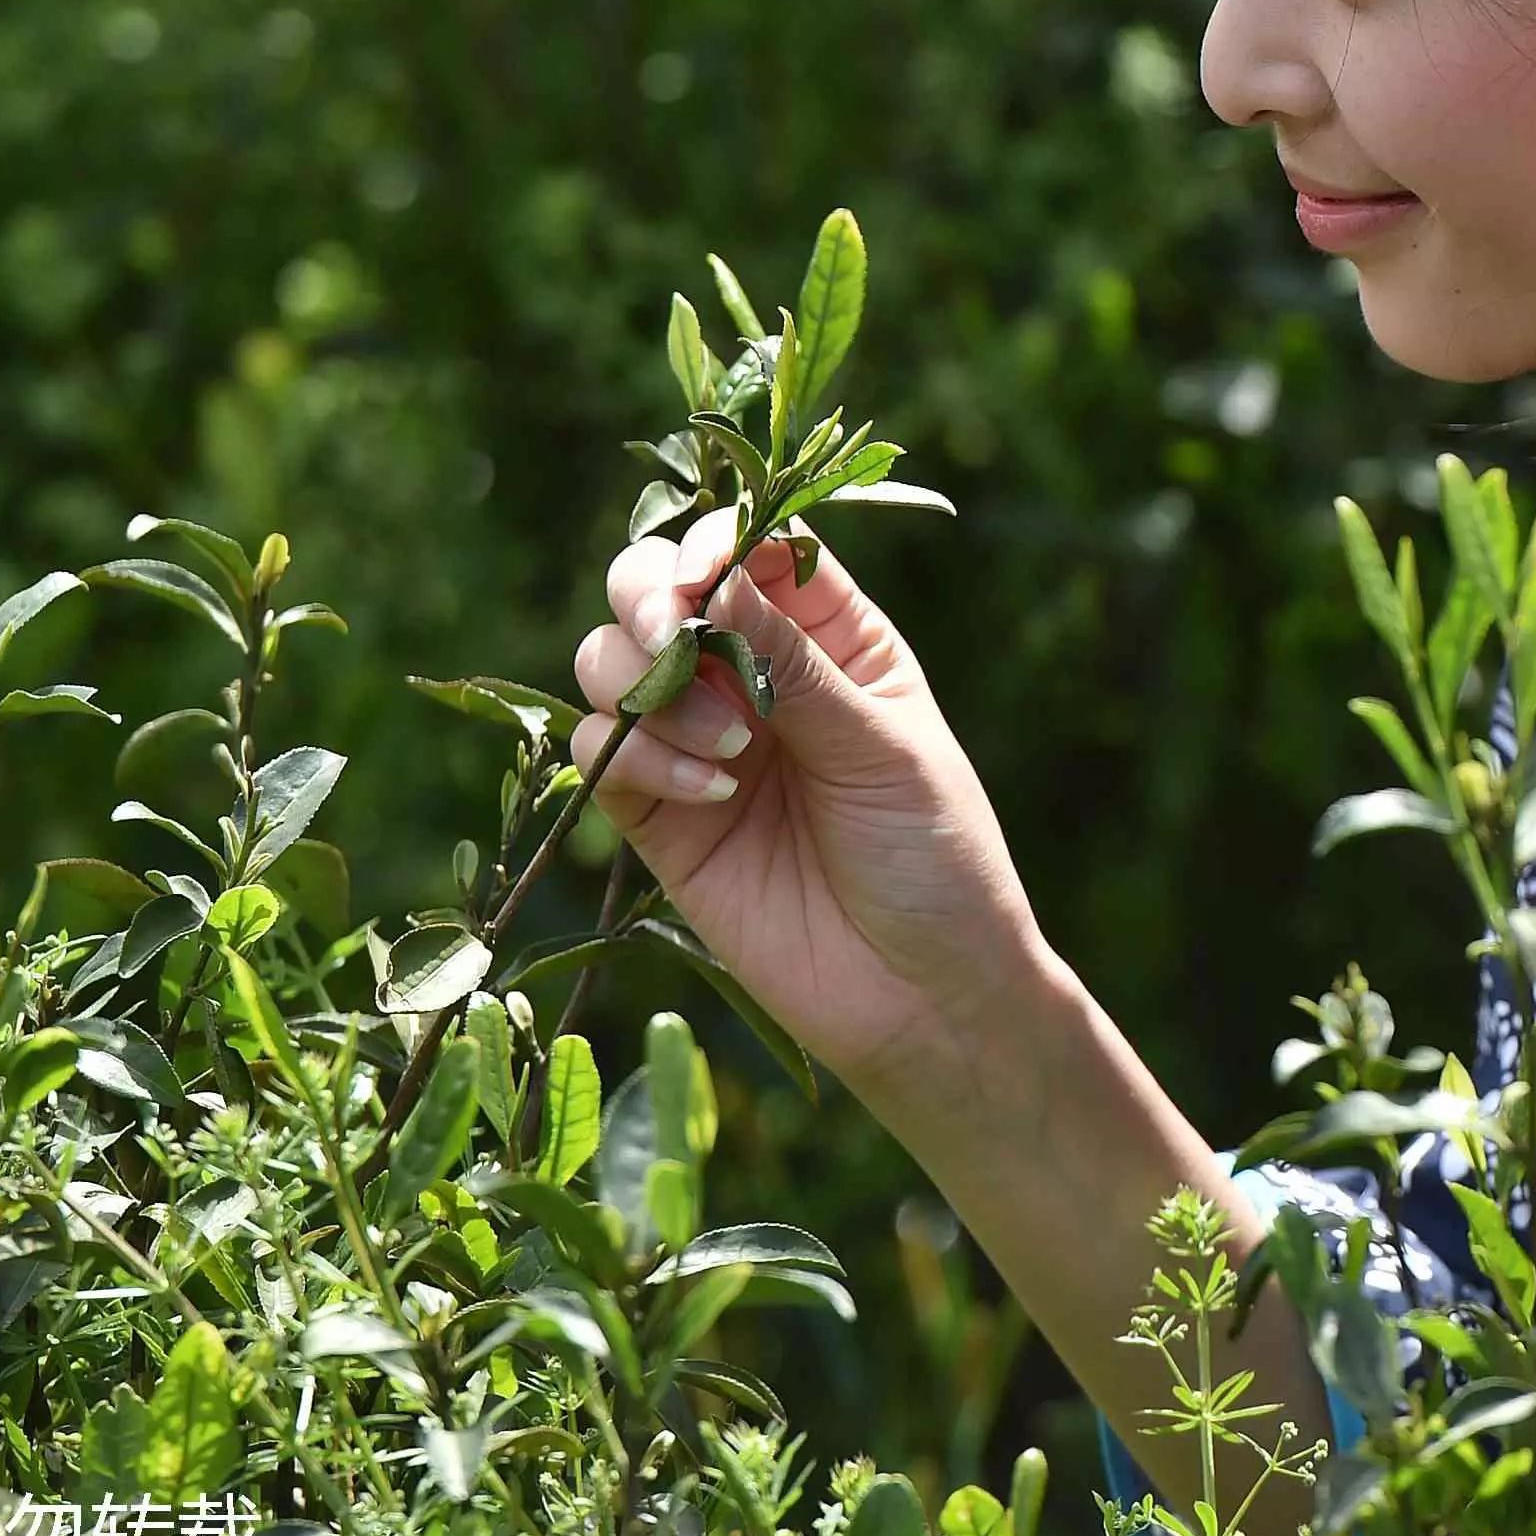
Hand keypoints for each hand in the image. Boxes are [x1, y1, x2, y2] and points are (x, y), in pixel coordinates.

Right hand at [569, 508, 1051, 1096]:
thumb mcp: (881, 746)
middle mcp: (753, 674)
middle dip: (651, 595)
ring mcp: (699, 741)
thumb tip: (716, 578)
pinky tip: (712, 796)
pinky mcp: (658, 815)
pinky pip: (602, 752)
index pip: (755, 548)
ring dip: (649, 684)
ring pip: (610, 660)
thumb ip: (793, 665)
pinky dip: (638, 758)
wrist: (923, 996)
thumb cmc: (933, 856)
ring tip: (731, 749)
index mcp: (831, 637)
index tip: (704, 569)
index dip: (717, 539)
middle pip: (659, 586)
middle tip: (675, 635)